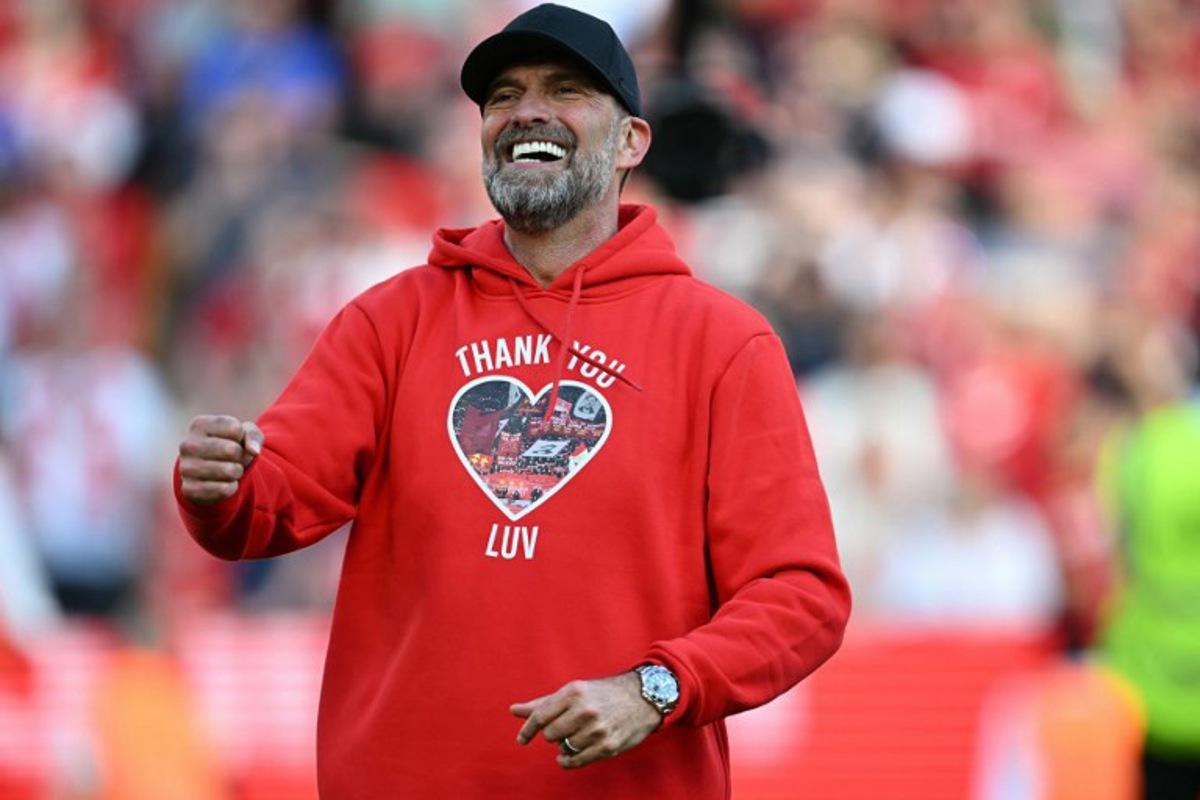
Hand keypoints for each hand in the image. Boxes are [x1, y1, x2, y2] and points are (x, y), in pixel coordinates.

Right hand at [178, 414, 264, 504]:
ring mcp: (186, 467)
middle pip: (232, 450)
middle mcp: (188, 445)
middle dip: (241, 457)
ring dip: (237, 472)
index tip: (234, 441)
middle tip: (234, 459)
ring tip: (229, 470)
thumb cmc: (230, 447)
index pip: (235, 428)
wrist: (210, 475)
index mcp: (199, 425)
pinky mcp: (189, 489)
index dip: (242, 438)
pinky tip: (223, 483)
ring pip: (229, 471)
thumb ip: (252, 435)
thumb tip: (253, 451)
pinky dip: (231, 487)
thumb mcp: (244, 434)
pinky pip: (224, 489)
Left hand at [510, 672, 661, 768]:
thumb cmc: (603, 693)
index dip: (528, 730)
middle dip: (554, 733)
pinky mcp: (607, 746)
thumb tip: (513, 710)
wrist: (643, 698)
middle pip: (550, 734)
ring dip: (566, 744)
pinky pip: (577, 761)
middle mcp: (584, 710)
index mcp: (573, 692)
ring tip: (578, 734)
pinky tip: (568, 756)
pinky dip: (568, 761)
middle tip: (566, 727)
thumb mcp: (574, 691)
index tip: (522, 740)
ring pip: (564, 747)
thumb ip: (543, 703)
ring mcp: (596, 730)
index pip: (540, 716)